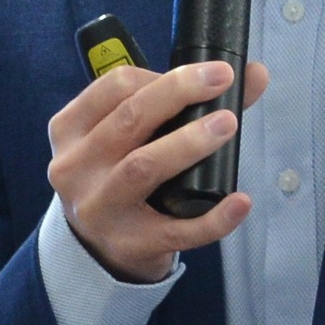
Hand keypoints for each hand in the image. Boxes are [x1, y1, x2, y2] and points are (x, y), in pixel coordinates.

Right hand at [46, 57, 269, 280]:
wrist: (96, 250)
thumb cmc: (116, 177)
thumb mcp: (126, 138)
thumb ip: (181, 103)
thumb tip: (253, 74)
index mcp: (70, 129)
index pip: (113, 88)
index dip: (162, 75)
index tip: (205, 73)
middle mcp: (75, 167)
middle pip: (129, 119)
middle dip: (178, 93)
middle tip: (221, 82)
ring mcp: (99, 209)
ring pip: (142, 167)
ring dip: (188, 142)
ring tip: (227, 124)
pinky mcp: (129, 245)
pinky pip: (176, 231)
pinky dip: (213, 217)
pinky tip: (240, 200)